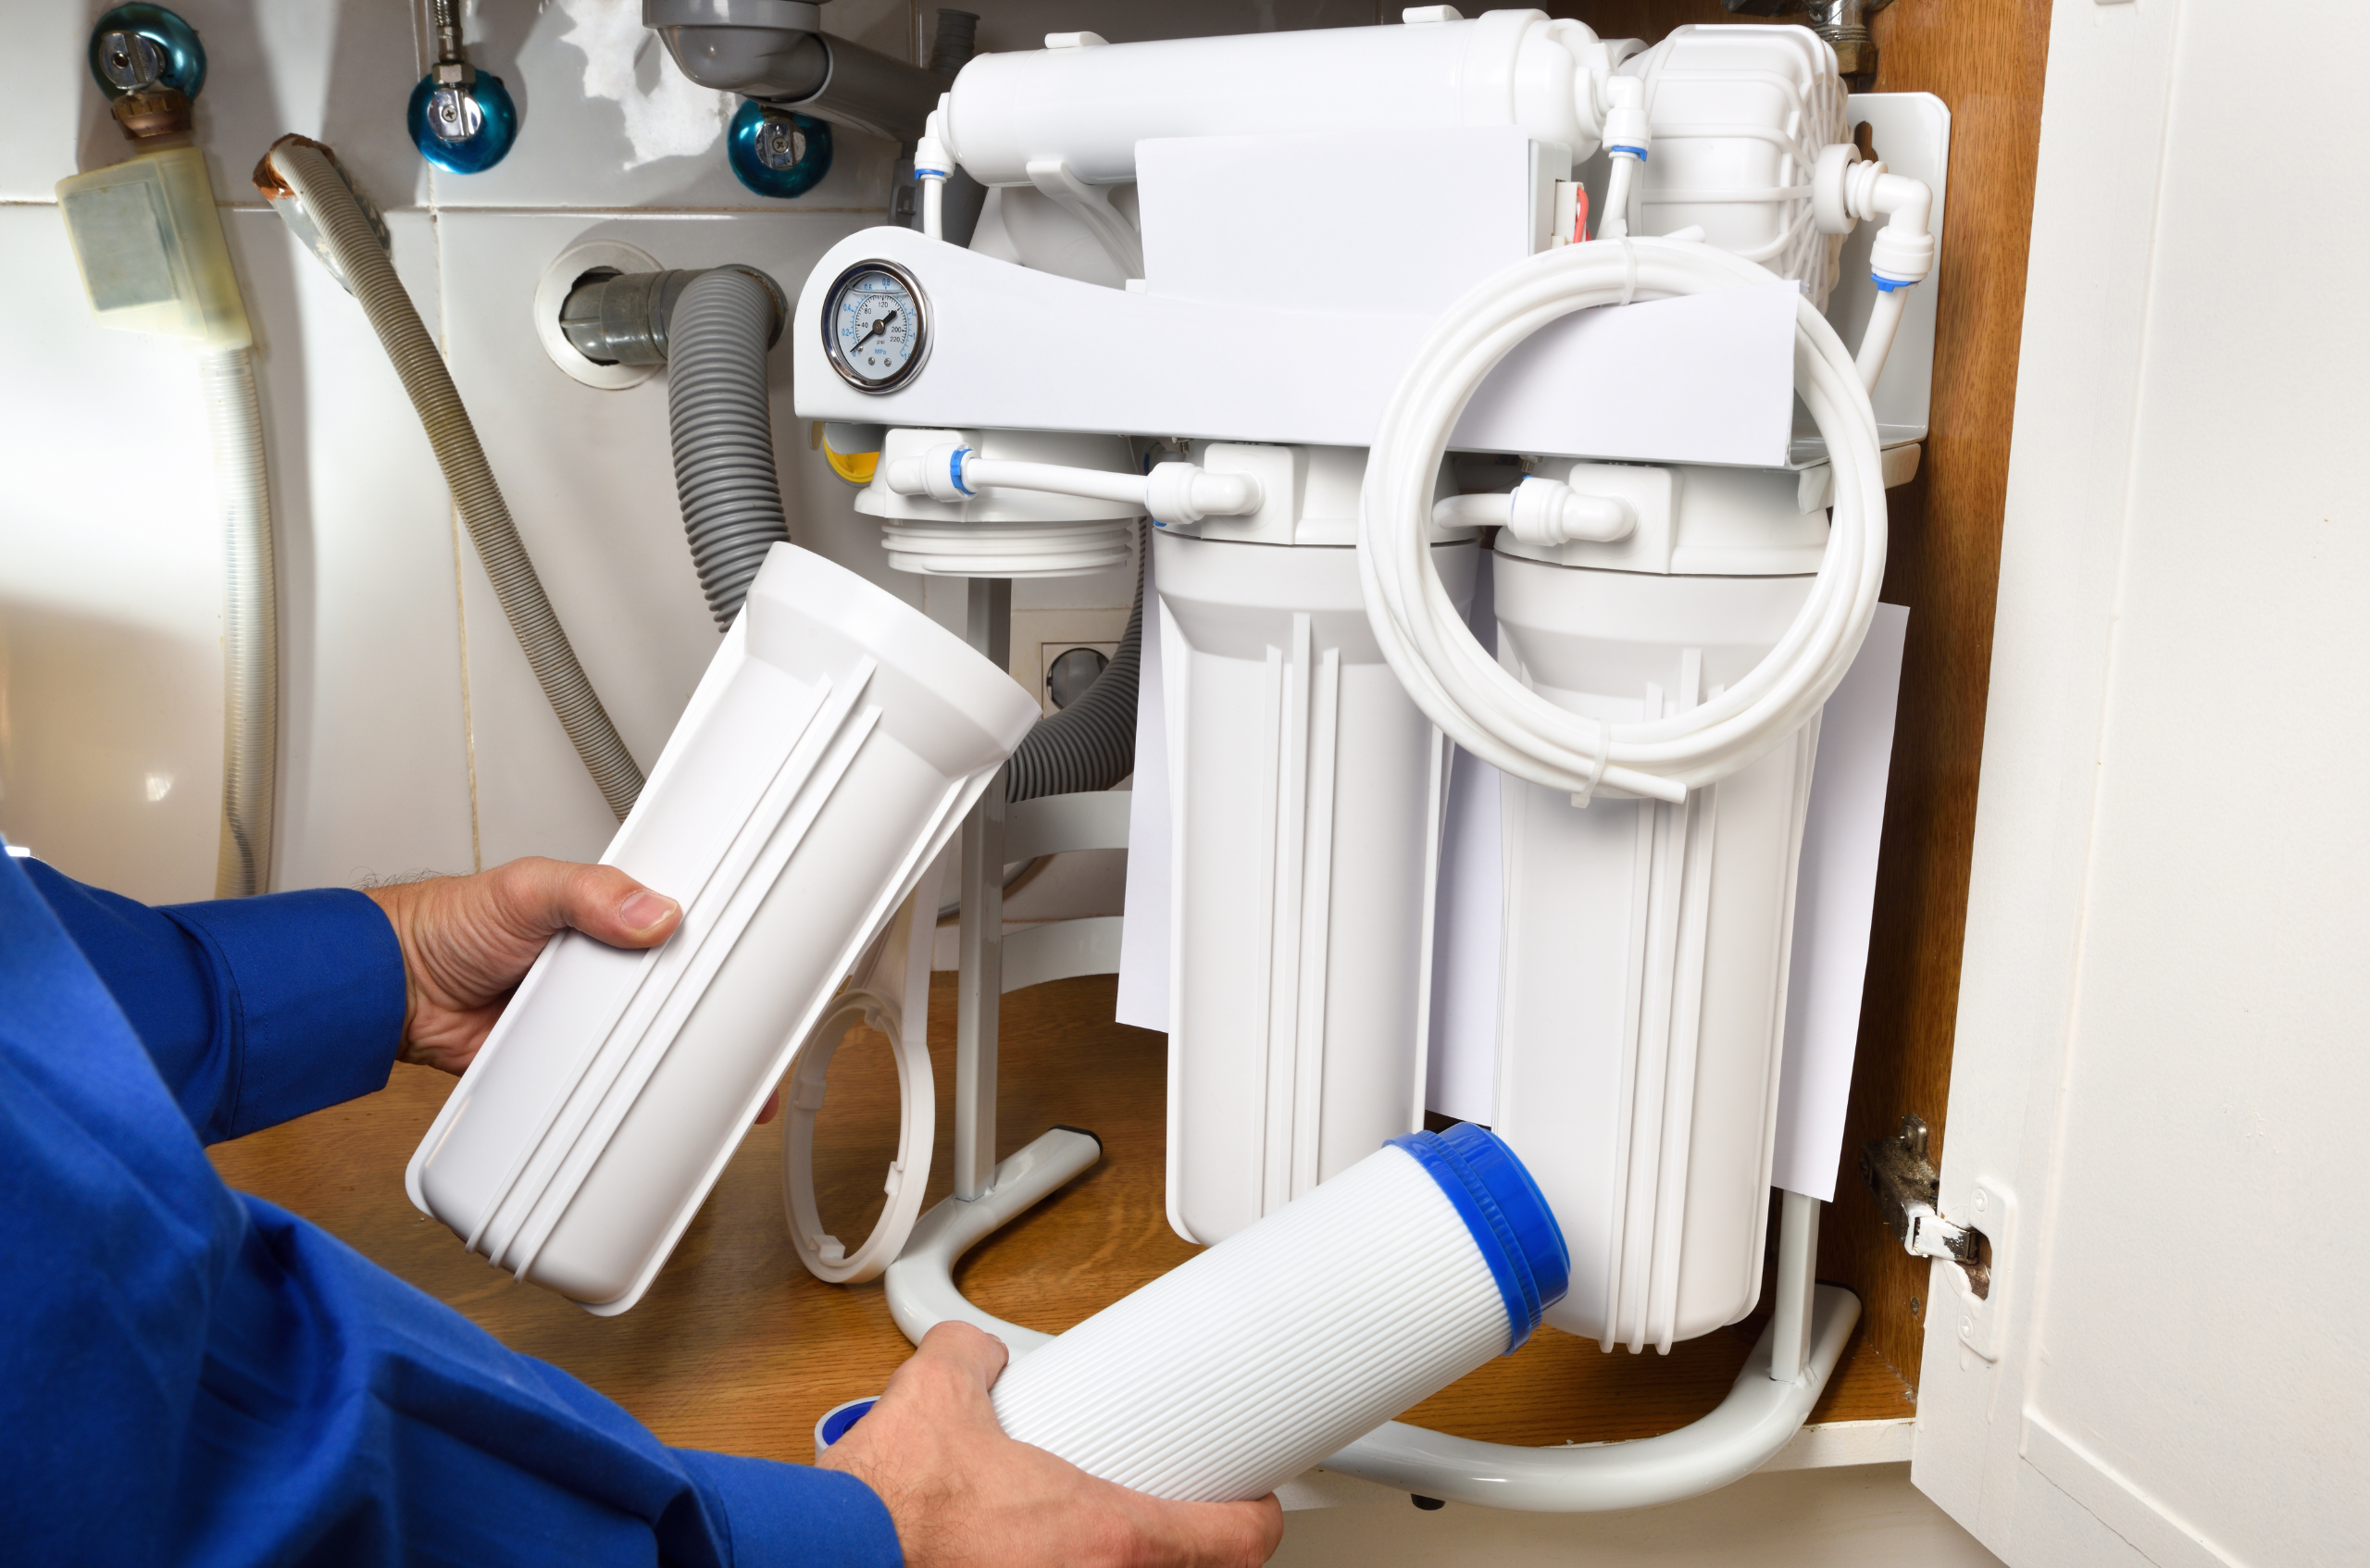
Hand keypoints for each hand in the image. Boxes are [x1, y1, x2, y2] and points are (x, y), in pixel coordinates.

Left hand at [364, 857, 682, 1079]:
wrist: (399, 992)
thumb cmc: (448, 926)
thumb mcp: (526, 887)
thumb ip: (588, 891)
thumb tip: (650, 911)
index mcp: (595, 911)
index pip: (657, 916)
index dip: (684, 928)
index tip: (710, 939)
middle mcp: (591, 958)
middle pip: (654, 978)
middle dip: (666, 987)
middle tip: (674, 989)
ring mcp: (576, 1008)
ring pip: (631, 1027)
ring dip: (637, 1031)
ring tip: (649, 1026)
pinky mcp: (558, 1051)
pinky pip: (593, 1068)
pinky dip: (603, 1069)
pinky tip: (619, 1064)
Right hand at [820, 1323, 1281, 1567]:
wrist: (830, 1560)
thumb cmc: (891, 1508)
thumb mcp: (940, 1397)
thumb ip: (971, 1360)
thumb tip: (970, 1352)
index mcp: (1108, 1535)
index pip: (1236, 1542)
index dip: (1254, 1518)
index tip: (1251, 1504)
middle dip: (1178, 1550)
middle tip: (1168, 1519)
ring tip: (1088, 1545)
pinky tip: (1025, 1563)